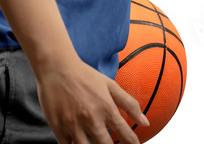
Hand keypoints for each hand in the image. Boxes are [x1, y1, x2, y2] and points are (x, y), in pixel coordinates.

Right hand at [35, 53, 149, 143]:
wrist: (56, 67)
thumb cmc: (85, 76)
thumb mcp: (110, 86)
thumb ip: (129, 104)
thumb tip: (146, 122)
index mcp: (107, 108)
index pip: (125, 135)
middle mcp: (91, 119)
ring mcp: (73, 125)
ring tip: (94, 142)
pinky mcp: (58, 128)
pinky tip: (79, 142)